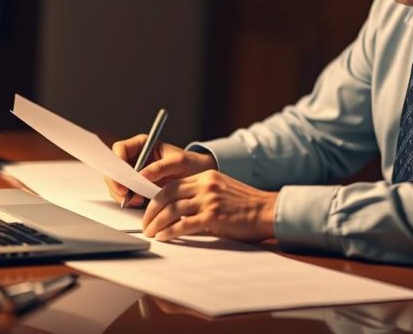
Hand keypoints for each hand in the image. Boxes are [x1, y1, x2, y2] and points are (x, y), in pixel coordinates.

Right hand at [105, 134, 216, 207]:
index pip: (120, 149)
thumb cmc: (192, 164)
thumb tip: (142, 175)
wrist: (200, 177)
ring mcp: (135, 173)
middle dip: (116, 182)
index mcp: (142, 144)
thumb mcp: (179, 162)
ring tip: (137, 201)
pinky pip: (125, 194)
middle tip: (125, 194)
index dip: (116, 162)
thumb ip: (161, 167)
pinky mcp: (138, 187)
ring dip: (122, 193)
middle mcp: (135, 158)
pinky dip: (128, 200)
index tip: (123, 177)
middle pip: (114, 168)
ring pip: (117, 182)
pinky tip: (139, 203)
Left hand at [142, 169, 276, 241]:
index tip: (149, 209)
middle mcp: (205, 185)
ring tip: (150, 233)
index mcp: (206, 177)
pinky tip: (163, 237)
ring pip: (172, 210)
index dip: (156, 198)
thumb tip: (178, 210)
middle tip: (145, 223)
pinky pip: (183, 224)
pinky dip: (170, 232)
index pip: (172, 185)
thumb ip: (201, 195)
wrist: (268, 211)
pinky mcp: (212, 216)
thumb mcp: (222, 191)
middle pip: (167, 195)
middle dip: (151, 211)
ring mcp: (208, 200)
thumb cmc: (247, 205)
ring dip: (157, 223)